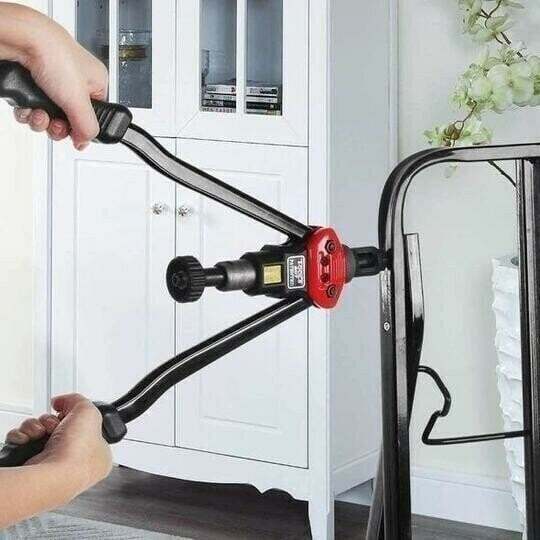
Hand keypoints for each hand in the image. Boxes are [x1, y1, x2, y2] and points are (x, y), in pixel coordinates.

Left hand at [0, 4, 107, 148]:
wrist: (21, 39)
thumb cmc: (54, 55)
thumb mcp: (78, 101)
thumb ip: (87, 127)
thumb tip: (85, 142)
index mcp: (94, 83)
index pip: (94, 117)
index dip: (82, 128)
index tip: (74, 135)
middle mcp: (73, 83)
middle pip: (69, 120)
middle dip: (58, 127)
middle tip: (55, 124)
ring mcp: (51, 84)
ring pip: (49, 117)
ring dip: (41, 121)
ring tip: (39, 113)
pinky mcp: (31, 85)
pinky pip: (31, 109)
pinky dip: (27, 112)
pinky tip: (28, 106)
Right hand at [6, 393, 111, 493]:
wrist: (52, 474)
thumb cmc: (77, 452)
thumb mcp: (89, 412)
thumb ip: (78, 400)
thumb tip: (63, 401)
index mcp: (97, 454)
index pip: (86, 429)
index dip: (76, 418)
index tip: (71, 414)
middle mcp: (75, 461)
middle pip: (59, 427)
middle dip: (52, 421)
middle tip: (56, 425)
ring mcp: (52, 465)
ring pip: (39, 432)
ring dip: (36, 426)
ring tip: (41, 434)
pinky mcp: (32, 466)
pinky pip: (23, 442)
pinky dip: (23, 436)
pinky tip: (29, 441)